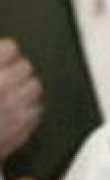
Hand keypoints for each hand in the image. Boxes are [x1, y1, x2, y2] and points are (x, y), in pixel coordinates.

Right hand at [0, 39, 41, 160]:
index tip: (2, 55)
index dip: (5, 52)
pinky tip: (14, 110)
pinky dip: (28, 108)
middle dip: (16, 69)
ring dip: (25, 88)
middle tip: (4, 74)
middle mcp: (4, 89)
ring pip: (35, 89)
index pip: (11, 49)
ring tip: (11, 91)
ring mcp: (16, 111)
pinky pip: (36, 111)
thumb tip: (2, 54)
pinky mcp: (22, 130)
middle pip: (27, 68)